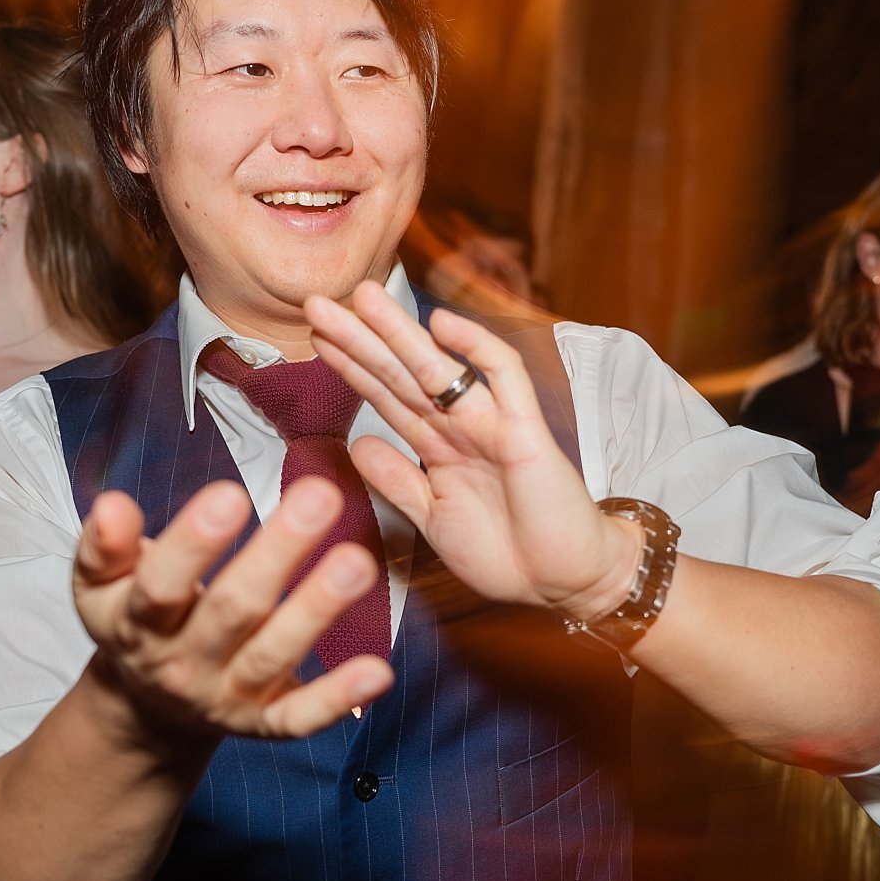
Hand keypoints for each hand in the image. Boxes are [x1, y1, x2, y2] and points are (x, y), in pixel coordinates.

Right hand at [73, 478, 391, 742]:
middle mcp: (182, 665)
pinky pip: (302, 716)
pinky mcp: (265, 723)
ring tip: (358, 561)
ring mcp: (227, 697)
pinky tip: (379, 672)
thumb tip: (112, 505)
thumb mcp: (100, 586)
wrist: (146, 710)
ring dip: (318, 610)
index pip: (161, 586)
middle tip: (320, 495)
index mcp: (136, 625)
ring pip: (274, 655)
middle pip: (232, 610)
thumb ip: (104, 546)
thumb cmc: (134, 621)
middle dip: (276, 554)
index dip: (193, 544)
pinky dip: (340, 698)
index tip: (230, 494)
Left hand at [305, 281, 638, 621]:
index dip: (352, 367)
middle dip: (361, 338)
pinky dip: (477, 349)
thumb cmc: (505, 552)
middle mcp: (460, 427)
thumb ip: (396, 481)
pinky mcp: (525, 431)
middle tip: (316, 303)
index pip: (387, 396)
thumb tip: (355, 444)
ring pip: (440, 368)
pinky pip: (504, 379)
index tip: (316, 339)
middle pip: (402, 374)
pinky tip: (442, 323)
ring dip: (400, 332)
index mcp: (438, 446)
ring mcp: (492, 424)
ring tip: (362, 298)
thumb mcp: (433, 517)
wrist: (563, 582)